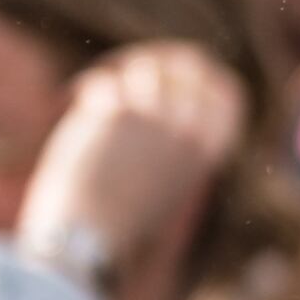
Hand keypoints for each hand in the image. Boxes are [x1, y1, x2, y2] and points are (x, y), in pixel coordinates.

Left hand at [19, 43, 240, 289]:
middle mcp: (192, 134)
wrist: (86, 240)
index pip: (228, 91)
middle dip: (154, 60)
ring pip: (146, 66)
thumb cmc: (115, 218)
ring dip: (117, 72)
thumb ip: (168, 138)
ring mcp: (160, 121)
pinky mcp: (122, 114)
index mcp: (209, 153)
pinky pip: (107, 81)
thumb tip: (157, 90)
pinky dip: (88, 87)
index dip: (198, 72)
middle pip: (189, 64)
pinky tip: (72, 99)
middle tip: (123, 72)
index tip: (167, 71)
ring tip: (93, 93)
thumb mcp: (161, 178)